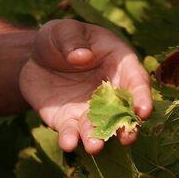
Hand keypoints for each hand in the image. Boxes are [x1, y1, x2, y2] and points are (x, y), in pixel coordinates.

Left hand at [19, 19, 152, 152]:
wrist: (34, 58)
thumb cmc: (58, 39)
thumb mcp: (63, 30)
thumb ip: (73, 40)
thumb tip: (84, 56)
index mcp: (119, 64)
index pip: (136, 81)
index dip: (142, 96)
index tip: (144, 111)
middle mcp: (110, 92)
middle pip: (124, 112)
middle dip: (127, 127)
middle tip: (127, 138)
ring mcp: (89, 110)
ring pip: (99, 128)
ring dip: (98, 138)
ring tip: (95, 146)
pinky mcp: (68, 121)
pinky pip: (71, 133)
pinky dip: (70, 139)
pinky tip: (68, 144)